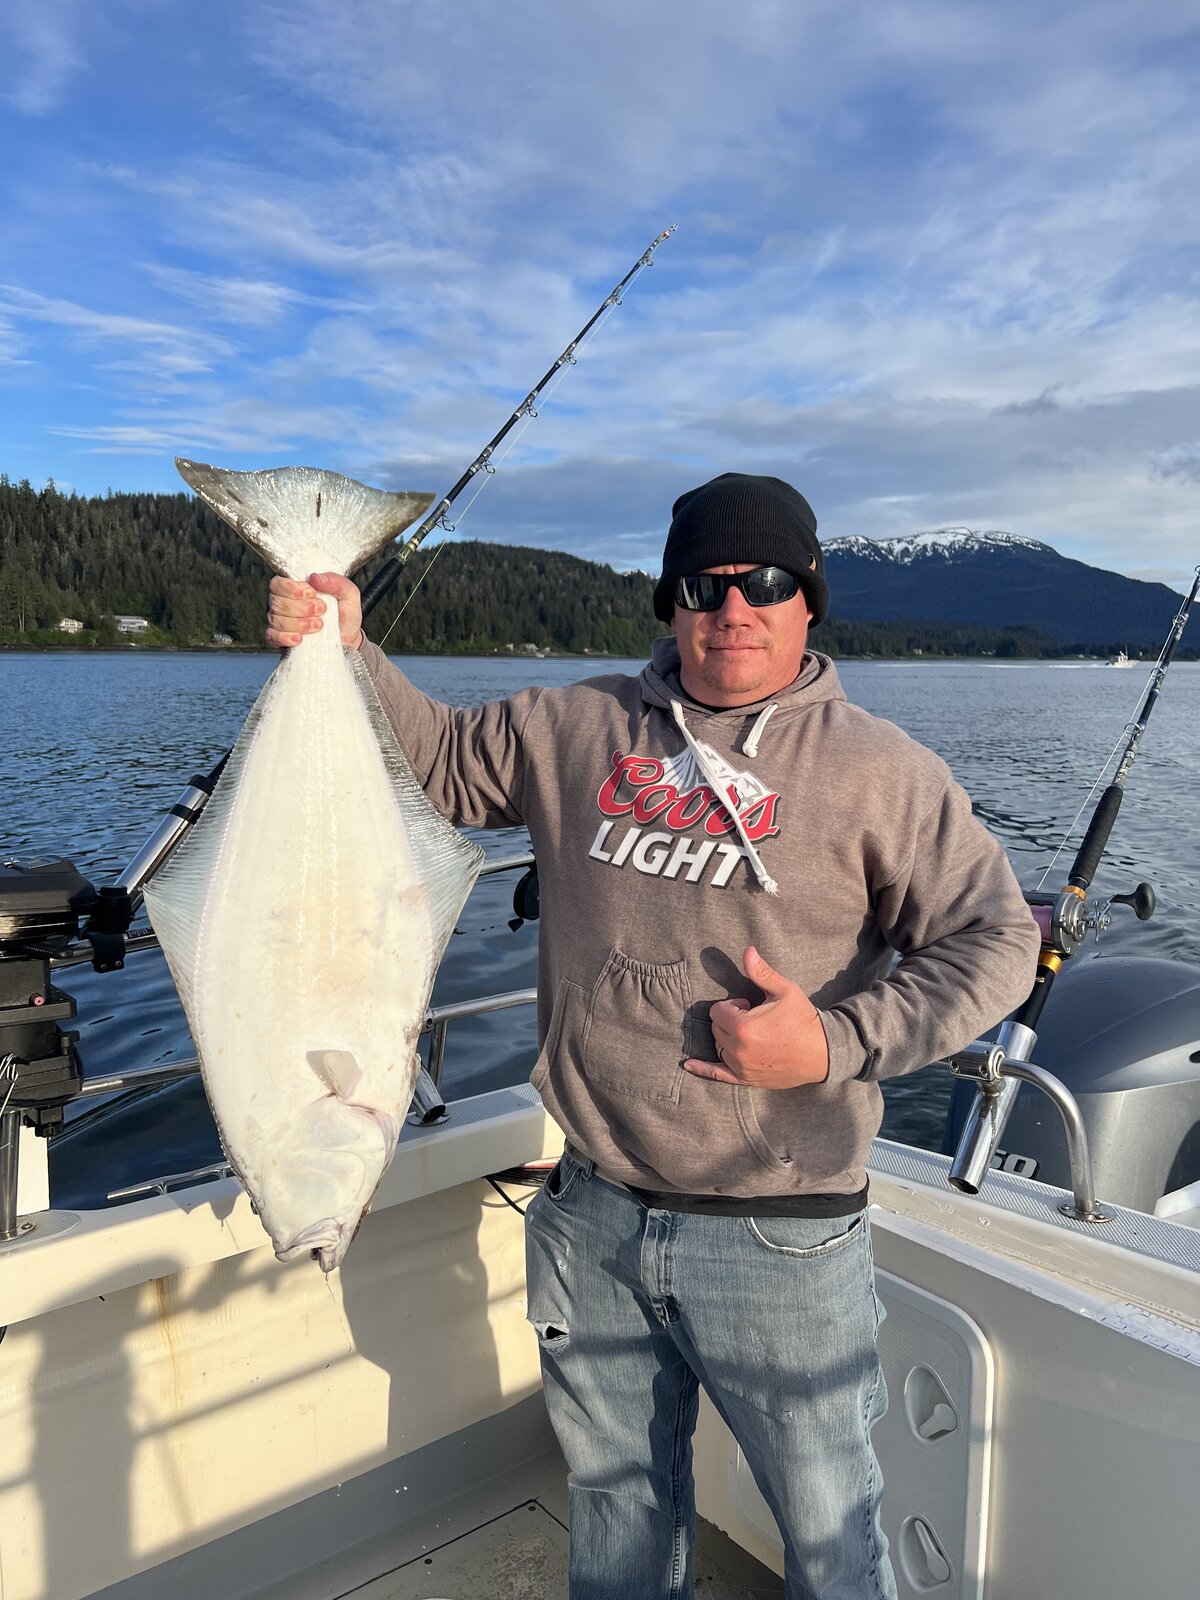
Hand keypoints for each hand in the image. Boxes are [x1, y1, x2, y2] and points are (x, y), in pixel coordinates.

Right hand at [266, 573, 363, 650]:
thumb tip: (316, 577)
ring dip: (298, 623)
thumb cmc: (344, 614)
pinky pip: (273, 637)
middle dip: (300, 607)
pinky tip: (300, 639)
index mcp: (295, 588)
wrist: (348, 640)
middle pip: (277, 602)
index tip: (312, 593)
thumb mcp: (348, 594)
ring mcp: (280, 622)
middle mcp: (284, 603)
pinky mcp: (280, 639)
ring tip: (318, 625)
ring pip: (276, 619)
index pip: (279, 583)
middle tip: (321, 610)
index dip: (292, 588)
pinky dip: (285, 637)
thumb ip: (335, 582)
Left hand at [683, 947, 828, 1087]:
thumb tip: (747, 950)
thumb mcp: (784, 991)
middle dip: (729, 1019)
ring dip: (728, 1038)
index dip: (733, 1004)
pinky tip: (687, 1064)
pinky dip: (702, 1069)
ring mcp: (741, 1067)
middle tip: (753, 1018)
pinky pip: (716, 1075)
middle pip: (716, 1028)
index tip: (751, 1005)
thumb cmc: (803, 1019)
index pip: (718, 1010)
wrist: (823, 1052)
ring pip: (719, 1047)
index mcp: (742, 1027)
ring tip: (752, 1033)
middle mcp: (738, 1049)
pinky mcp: (746, 1079)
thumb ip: (761, 972)